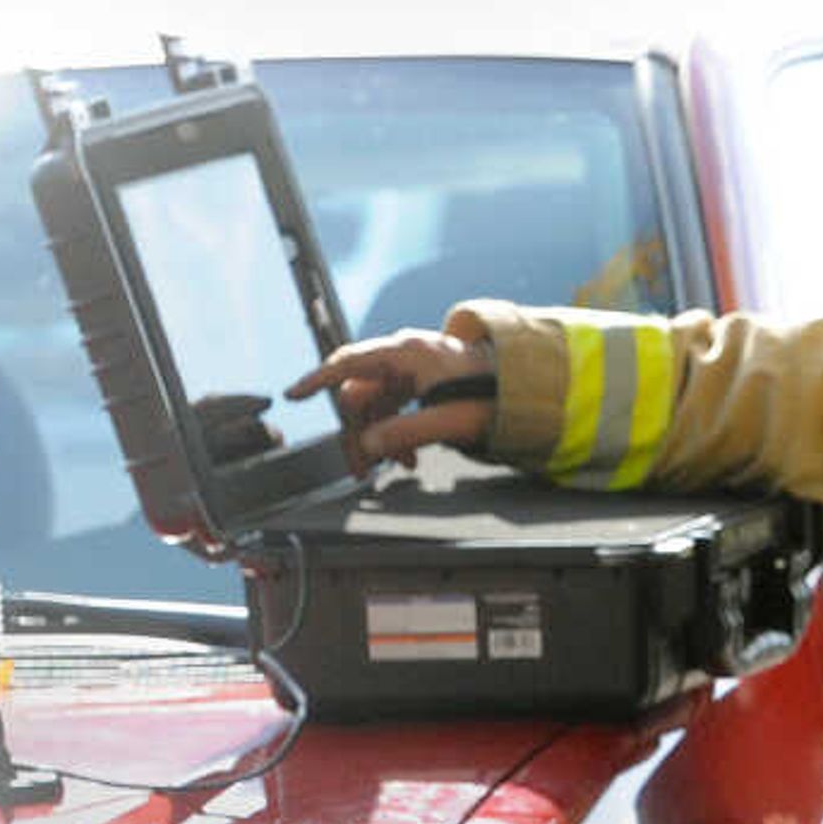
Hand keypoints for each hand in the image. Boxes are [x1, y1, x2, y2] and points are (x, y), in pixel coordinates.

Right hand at [291, 327, 494, 470]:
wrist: (528, 386)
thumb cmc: (495, 394)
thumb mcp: (451, 420)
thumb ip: (405, 433)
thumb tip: (369, 446)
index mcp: (408, 354)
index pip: (349, 362)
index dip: (318, 379)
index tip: (294, 394)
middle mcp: (405, 356)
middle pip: (360, 392)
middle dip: (358, 431)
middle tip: (362, 468)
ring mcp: (413, 368)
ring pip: (376, 404)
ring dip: (379, 436)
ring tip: (396, 466)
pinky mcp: (421, 382)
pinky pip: (394, 407)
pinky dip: (395, 432)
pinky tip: (408, 456)